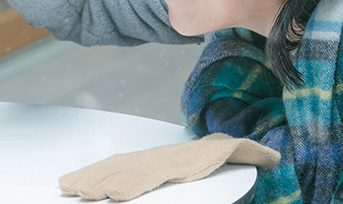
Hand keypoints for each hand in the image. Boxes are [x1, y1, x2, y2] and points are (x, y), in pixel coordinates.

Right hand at [59, 134, 279, 200]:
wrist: (220, 148)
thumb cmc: (226, 157)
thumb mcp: (239, 154)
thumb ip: (251, 154)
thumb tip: (271, 156)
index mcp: (189, 162)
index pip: (158, 171)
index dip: (136, 182)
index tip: (118, 194)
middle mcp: (165, 158)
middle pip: (131, 170)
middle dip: (107, 182)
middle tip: (84, 194)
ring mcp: (150, 159)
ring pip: (117, 167)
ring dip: (92, 179)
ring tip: (71, 189)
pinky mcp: (140, 164)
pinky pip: (113, 166)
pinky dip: (90, 174)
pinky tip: (72, 182)